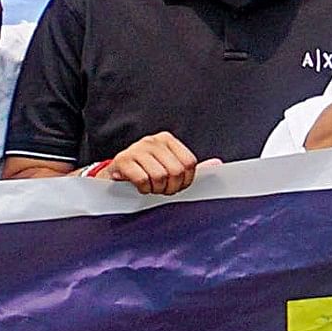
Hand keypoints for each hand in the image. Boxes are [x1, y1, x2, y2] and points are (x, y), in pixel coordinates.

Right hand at [87, 132, 201, 194]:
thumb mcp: (169, 167)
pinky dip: (143, 189)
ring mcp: (136, 149)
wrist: (114, 176)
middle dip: (171, 188)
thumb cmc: (144, 172)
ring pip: (160, 176)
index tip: (177, 186)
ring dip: (156, 189)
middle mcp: (153, 141)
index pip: (189, 163)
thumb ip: (190, 167)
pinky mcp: (122, 160)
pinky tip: (140, 187)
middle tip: (162, 190)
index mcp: (167, 140)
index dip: (186, 181)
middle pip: (176, 171)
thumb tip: (216, 164)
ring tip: (151, 187)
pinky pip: (142, 179)